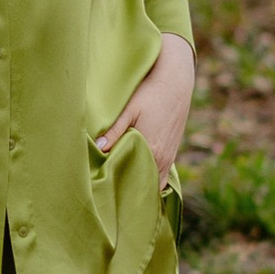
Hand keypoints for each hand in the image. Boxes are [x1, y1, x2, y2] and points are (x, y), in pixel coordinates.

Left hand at [97, 31, 195, 179]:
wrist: (176, 82)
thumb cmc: (151, 93)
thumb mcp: (130, 110)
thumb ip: (114, 131)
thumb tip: (98, 148)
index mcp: (151, 149)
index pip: (135, 179)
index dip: (121, 185)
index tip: (107, 187)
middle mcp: (162, 157)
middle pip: (145, 184)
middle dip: (130, 188)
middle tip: (113, 191)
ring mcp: (169, 156)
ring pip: (156, 181)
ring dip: (142, 183)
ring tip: (125, 187)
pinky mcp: (173, 151)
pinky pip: (163, 174)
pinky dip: (152, 177)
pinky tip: (139, 174)